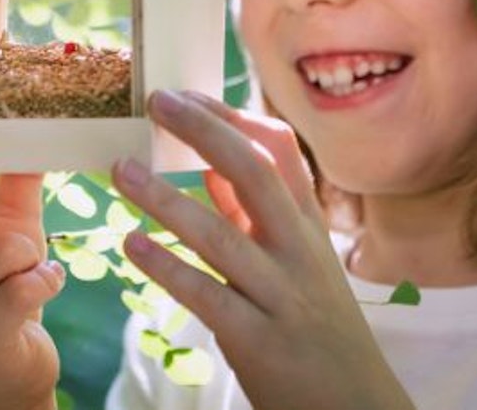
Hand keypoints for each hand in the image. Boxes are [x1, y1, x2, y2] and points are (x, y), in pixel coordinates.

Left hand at [111, 91, 413, 409]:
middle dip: (204, 131)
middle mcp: (299, 250)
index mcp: (309, 225)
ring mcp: (280, 294)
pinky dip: (166, 267)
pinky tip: (131, 245)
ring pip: (221, 234)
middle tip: (157, 103)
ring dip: (165, 198)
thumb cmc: (317, 325)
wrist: (354, 402)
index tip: (188, 97)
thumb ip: (254, 215)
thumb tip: (208, 166)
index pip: (279, 149)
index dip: (232, 116)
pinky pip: (206, 295)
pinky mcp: (257, 339)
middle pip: (255, 173)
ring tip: (121, 170)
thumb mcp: (299, 260)